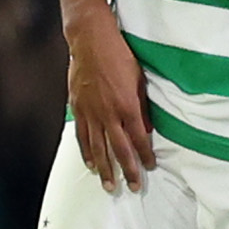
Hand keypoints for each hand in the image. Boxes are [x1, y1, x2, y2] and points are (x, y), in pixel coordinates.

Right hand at [64, 9, 153, 191]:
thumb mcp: (139, 79)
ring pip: (99, 147)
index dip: (145, 155)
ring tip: (109, 185)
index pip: (139, 138)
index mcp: (127, 105)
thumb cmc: (118, 55)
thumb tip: (146, 128)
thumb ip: (142, 106)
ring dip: (106, 169)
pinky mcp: (78, 108)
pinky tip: (91, 164)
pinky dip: (87, 152)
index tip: (150, 167)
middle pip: (120, 149)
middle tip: (133, 187)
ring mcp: (91, 112)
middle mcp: (109, 113)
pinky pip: (82, 136)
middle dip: (128, 170)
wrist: (91, 41)